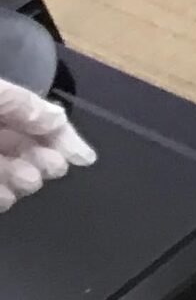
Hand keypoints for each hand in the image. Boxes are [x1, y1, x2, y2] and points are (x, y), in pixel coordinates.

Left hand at [0, 77, 95, 211]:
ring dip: (26, 178)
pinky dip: (4, 197)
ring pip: (13, 170)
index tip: (84, 157)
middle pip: (27, 144)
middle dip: (45, 157)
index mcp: (1, 104)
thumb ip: (20, 101)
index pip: (38, 116)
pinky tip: (7, 197)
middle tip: (54, 168)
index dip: (62, 134)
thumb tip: (58, 118)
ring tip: (28, 182)